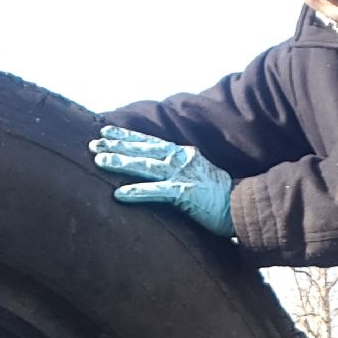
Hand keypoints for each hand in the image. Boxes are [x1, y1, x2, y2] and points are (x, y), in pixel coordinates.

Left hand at [89, 125, 235, 237]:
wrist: (244, 206)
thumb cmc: (220, 195)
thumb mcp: (198, 174)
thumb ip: (178, 170)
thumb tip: (157, 170)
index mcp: (184, 153)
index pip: (150, 141)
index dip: (127, 136)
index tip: (106, 131)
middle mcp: (182, 159)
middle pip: (144, 149)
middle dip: (117, 145)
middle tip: (94, 143)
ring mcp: (183, 175)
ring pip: (146, 165)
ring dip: (121, 162)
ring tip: (99, 160)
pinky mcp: (185, 193)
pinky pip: (156, 191)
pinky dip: (137, 192)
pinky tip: (119, 194)